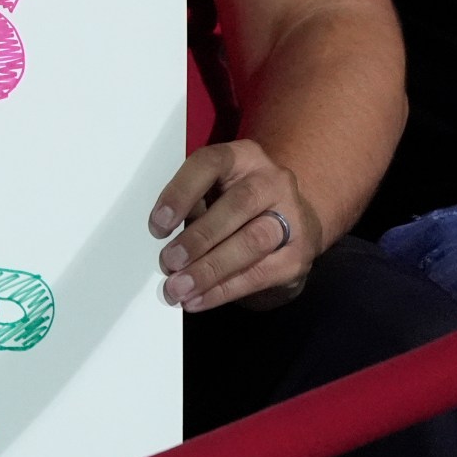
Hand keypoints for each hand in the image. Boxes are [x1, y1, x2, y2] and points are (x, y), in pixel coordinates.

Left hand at [149, 138, 320, 312]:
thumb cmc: (234, 203)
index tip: (157, 225)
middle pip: (238, 205)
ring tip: (179, 287)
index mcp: (243, 157)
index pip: (210, 164)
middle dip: (199, 238)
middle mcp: (273, 181)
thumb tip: (162, 237)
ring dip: (210, 269)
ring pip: (252, 242)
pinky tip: (198, 299)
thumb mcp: (213, 191)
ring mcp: (293, 217)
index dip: (181, 193)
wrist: (290, 220)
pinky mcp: (298, 255)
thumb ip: (192, 205)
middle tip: (168, 263)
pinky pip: (260, 275)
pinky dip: (223, 290)